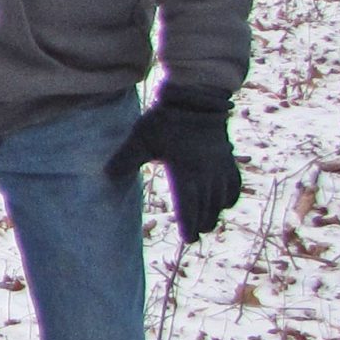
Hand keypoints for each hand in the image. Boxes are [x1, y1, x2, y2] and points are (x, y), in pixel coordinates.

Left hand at [105, 84, 240, 241]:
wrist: (196, 100)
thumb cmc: (166, 120)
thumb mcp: (141, 138)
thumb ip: (125, 159)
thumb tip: (105, 176)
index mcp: (186, 172)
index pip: (189, 206)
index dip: (190, 224)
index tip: (189, 239)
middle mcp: (207, 173)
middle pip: (208, 207)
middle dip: (202, 222)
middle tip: (195, 234)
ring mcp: (220, 167)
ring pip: (222, 199)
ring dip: (215, 213)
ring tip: (206, 224)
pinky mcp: (228, 159)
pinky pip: (234, 184)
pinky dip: (230, 196)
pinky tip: (224, 203)